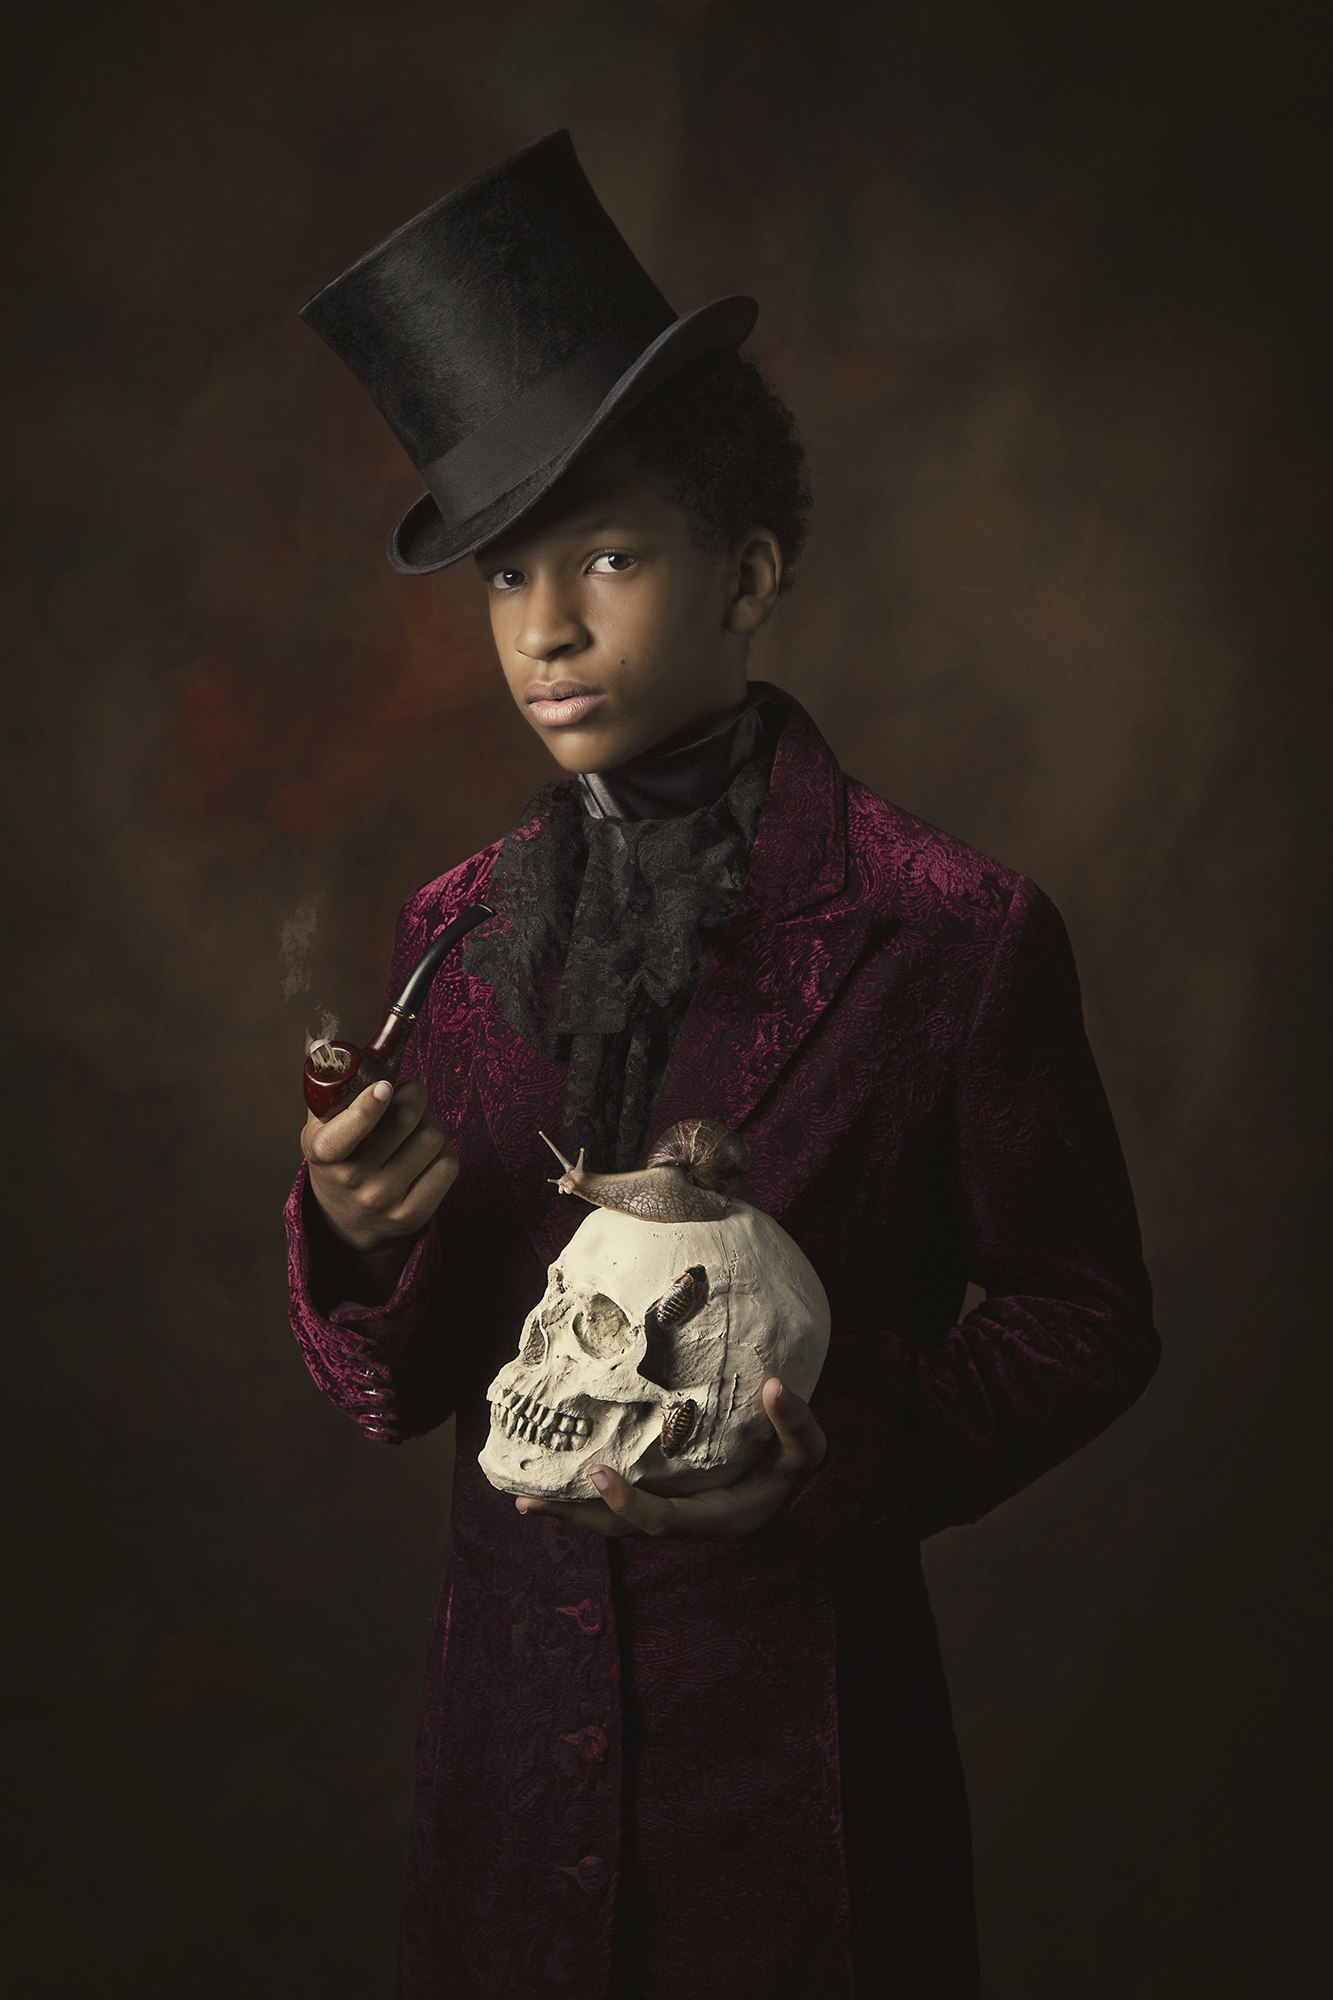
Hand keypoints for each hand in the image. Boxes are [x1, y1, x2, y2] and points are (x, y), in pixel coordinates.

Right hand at [302, 1079, 457, 1253]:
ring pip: (433, 1137)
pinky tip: (425, 1154)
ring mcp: (383, 1201)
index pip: (348, 1130)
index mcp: (324, 1152)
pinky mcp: (413, 1215)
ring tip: (415, 1128)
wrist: (346, 1218)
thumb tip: (328, 1045)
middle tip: (408, 1096)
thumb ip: (329, 1087)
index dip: (370, 1105)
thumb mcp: (322, 1125)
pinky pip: (448, 1164)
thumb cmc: (340, 1155)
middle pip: (407, 1118)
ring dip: (430, 1123)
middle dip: (414, 1096)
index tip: (384, 1088)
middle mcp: (352, 1180)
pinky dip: (442, 1151)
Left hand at [514, 1377, 826, 1540]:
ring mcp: (670, 1512)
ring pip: (613, 1521)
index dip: (628, 1504)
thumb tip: (775, 1384)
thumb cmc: (795, 1466)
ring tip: (523, 1496)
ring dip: (570, 1510)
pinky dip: (586, 1493)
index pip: (664, 1522)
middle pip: (622, 1531)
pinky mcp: (661, 1496)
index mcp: (716, 1519)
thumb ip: (795, 1423)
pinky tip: (556, 1471)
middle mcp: (686, 1523)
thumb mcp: (808, 1451)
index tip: (596, 1472)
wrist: (790, 1482)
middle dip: (575, 1518)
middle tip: (526, 1501)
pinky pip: (618, 1499)